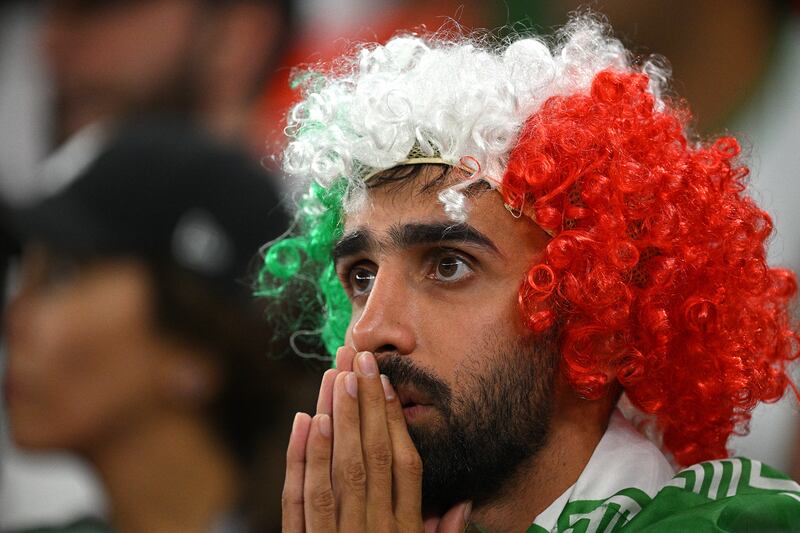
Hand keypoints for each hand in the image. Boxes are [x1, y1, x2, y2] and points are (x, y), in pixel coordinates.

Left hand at [282, 347, 470, 531]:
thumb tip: (466, 501)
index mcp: (404, 530)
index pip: (405, 465)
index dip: (394, 421)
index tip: (385, 383)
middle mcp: (374, 529)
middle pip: (371, 456)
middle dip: (365, 404)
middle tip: (360, 359)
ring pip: (336, 470)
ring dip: (336, 418)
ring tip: (336, 375)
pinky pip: (300, 499)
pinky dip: (302, 458)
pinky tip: (305, 420)